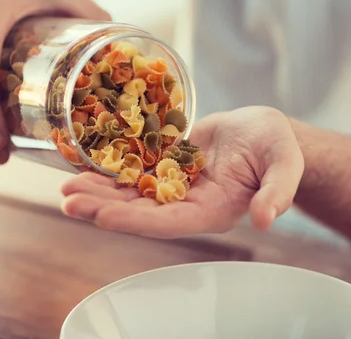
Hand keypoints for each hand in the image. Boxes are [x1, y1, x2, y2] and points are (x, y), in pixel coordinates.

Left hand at [60, 106, 304, 237]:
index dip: (137, 220)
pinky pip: (135, 167)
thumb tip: (266, 219)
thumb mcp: (284, 164)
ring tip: (65, 188)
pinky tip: (84, 164)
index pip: (171, 221)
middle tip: (67, 202)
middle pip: (141, 210)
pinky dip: (110, 167)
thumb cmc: (278, 147)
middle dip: (104, 207)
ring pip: (132, 191)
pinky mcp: (167, 164)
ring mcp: (175, 184)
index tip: (102, 217)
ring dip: (100, 190)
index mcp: (214, 209)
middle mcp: (188, 202)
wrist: (263, 130)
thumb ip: (277, 191)